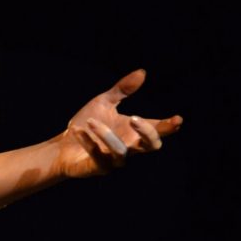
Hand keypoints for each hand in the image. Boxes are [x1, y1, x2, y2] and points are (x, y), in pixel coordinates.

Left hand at [56, 69, 182, 177]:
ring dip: (106, 134)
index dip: (169, 127)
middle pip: (152, 145)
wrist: (63, 144)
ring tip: (89, 121)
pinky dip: (88, 141)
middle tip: (134, 117)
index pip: (158, 130)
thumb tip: (142, 72)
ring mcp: (115, 160)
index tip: (177, 119)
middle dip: (147, 132)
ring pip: (121, 151)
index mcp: (135, 132)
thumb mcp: (104, 102)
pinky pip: (97, 156)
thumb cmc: (87, 123)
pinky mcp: (98, 168)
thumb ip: (123, 90)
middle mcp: (130, 147)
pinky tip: (77, 129)